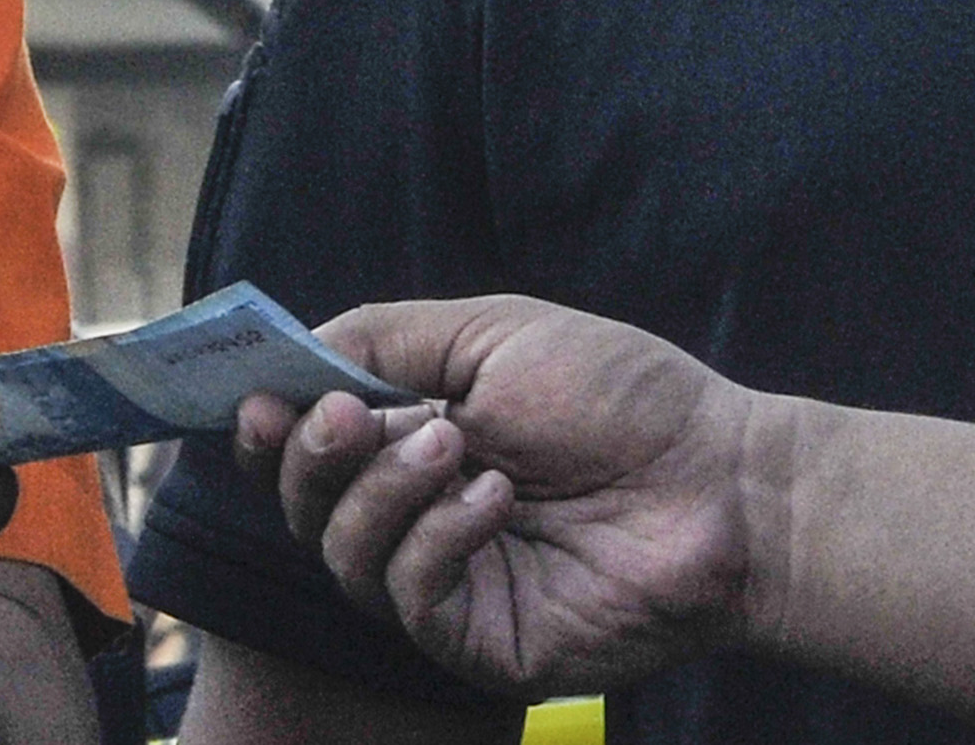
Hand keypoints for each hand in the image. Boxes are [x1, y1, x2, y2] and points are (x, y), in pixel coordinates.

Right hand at [239, 295, 758, 697]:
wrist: (720, 482)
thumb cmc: (622, 399)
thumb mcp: (494, 334)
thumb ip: (388, 338)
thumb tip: (297, 354)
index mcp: (411, 439)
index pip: (304, 445)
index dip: (264, 426)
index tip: (254, 399)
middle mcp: (415, 513)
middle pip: (301, 504)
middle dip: (309, 457)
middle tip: (350, 419)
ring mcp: (444, 581)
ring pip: (342, 555)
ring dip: (380, 492)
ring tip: (454, 448)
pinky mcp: (478, 640)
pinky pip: (408, 599)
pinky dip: (436, 541)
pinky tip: (495, 502)